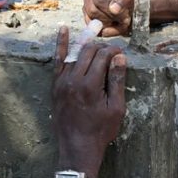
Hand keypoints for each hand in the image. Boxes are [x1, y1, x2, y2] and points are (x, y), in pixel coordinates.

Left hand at [52, 27, 126, 177]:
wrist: (77, 147)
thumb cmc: (100, 130)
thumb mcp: (116, 108)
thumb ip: (117, 81)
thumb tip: (120, 59)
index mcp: (91, 85)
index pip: (103, 57)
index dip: (114, 52)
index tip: (122, 54)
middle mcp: (74, 79)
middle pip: (88, 52)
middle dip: (102, 47)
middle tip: (112, 50)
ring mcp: (62, 81)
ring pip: (74, 53)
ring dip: (85, 42)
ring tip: (94, 31)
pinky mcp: (56, 85)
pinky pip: (58, 61)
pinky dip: (61, 45)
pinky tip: (64, 31)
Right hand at [82, 0, 135, 36]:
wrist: (134, 7)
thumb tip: (113, 9)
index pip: (99, 0)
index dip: (113, 10)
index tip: (125, 12)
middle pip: (93, 11)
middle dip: (112, 18)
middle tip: (126, 17)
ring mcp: (86, 6)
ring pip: (93, 22)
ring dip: (112, 25)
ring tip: (123, 20)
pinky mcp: (89, 20)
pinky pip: (96, 31)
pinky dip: (110, 31)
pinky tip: (117, 25)